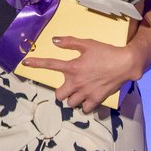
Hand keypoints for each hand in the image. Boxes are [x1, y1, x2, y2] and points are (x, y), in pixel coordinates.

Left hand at [24, 36, 141, 113]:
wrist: (125, 63)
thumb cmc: (106, 52)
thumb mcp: (87, 43)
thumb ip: (70, 42)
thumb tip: (54, 41)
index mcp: (72, 67)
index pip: (50, 64)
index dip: (36, 64)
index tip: (25, 63)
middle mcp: (76, 82)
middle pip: (59, 96)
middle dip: (61, 92)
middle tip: (68, 87)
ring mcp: (86, 92)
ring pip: (71, 103)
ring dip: (73, 99)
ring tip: (79, 93)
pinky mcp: (96, 99)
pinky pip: (85, 109)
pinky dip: (85, 106)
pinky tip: (88, 99)